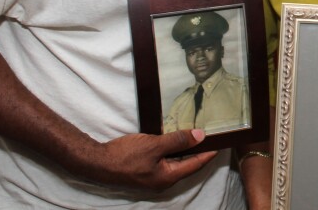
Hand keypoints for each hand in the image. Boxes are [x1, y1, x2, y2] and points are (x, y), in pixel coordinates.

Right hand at [73, 129, 216, 190]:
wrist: (97, 163)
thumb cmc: (125, 156)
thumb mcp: (154, 145)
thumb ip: (177, 141)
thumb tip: (200, 136)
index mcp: (168, 177)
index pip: (195, 164)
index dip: (208, 153)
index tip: (220, 143)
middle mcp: (163, 180)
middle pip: (187, 165)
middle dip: (199, 151)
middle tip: (210, 137)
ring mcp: (153, 178)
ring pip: (175, 163)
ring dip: (185, 151)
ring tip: (195, 136)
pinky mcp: (145, 172)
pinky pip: (165, 162)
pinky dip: (172, 151)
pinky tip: (173, 141)